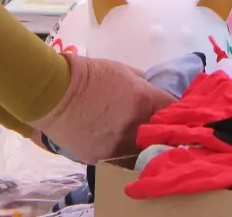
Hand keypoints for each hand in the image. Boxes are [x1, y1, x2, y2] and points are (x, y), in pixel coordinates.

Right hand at [31, 51, 175, 164]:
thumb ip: (142, 83)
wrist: (54, 92)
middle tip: (164, 132)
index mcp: (144, 100)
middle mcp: (136, 126)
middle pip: (162, 136)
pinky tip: (120, 148)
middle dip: (165, 133)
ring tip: (142, 143)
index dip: (177, 111)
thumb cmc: (88, 74)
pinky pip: (120, 160)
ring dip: (145, 148)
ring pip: (143, 153)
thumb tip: (153, 91)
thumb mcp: (122, 70)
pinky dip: (122, 155)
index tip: (178, 113)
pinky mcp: (102, 159)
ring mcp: (119, 145)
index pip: (174, 110)